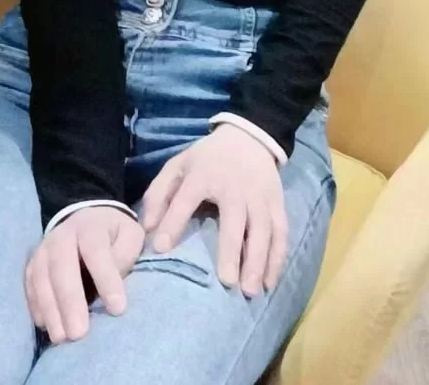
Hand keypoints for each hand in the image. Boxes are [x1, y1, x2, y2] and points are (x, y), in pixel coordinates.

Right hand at [25, 206, 144, 342]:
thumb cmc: (113, 236)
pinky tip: (46, 326)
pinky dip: (36, 307)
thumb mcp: (130, 236)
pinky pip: (29, 286)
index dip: (106, 279)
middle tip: (79, 333)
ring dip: (50, 310)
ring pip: (41, 278)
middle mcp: (62, 235)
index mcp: (91, 226)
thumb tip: (115, 280)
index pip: (96, 251)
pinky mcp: (33, 265)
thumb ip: (125, 255)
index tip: (118, 309)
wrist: (87, 221)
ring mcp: (44, 249)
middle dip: (70, 301)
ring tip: (61, 338)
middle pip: (61, 266)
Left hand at [141, 125, 287, 297]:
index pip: (186, 199)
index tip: (161, 248)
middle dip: (232, 250)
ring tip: (250, 291)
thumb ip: (159, 194)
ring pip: (263, 230)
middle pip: (234, 219)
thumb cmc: (208, 159)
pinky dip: (277, 258)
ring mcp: (260, 196)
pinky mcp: (277, 204)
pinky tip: (269, 282)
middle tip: (227, 282)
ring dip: (259, 261)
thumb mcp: (178, 165)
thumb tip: (148, 228)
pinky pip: (281, 233)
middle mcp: (235, 187)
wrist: (249, 137)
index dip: (173, 222)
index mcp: (204, 175)